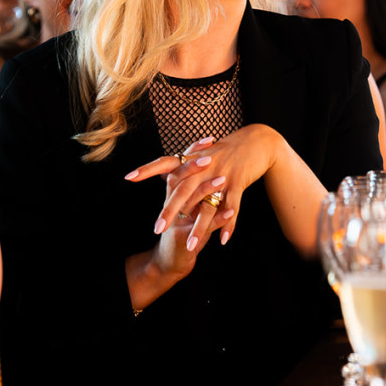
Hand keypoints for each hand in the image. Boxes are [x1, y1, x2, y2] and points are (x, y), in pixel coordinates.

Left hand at [125, 124, 281, 248]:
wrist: (257, 141)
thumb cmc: (228, 148)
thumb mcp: (204, 152)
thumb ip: (184, 164)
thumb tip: (164, 172)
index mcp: (194, 158)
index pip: (166, 163)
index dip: (147, 170)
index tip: (129, 177)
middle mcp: (205, 165)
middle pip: (183, 190)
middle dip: (170, 211)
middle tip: (157, 229)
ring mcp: (222, 174)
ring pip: (208, 204)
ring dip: (200, 227)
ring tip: (191, 245)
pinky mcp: (238, 182)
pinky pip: (232, 206)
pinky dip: (228, 224)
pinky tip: (223, 240)